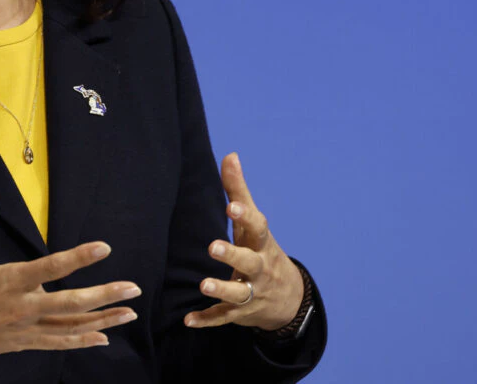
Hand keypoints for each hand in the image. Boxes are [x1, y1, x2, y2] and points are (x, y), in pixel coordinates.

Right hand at [0, 182, 140, 382]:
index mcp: (8, 281)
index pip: (49, 268)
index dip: (78, 258)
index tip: (105, 247)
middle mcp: (21, 308)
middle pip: (70, 303)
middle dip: (104, 296)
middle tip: (134, 288)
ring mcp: (24, 329)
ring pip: (70, 326)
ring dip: (103, 320)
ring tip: (130, 311)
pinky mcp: (24, 344)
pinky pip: (58, 343)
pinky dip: (82, 341)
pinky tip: (105, 337)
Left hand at [184, 152, 304, 332]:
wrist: (288, 298)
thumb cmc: (261, 250)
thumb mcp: (253, 224)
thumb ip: (238, 191)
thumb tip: (230, 155)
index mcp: (261, 243)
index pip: (257, 228)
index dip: (246, 216)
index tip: (233, 206)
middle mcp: (259, 269)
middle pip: (249, 262)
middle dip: (233, 256)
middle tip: (213, 247)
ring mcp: (251, 293)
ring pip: (238, 294)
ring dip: (221, 290)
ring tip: (203, 285)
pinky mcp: (239, 313)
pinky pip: (223, 318)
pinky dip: (207, 320)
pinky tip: (188, 320)